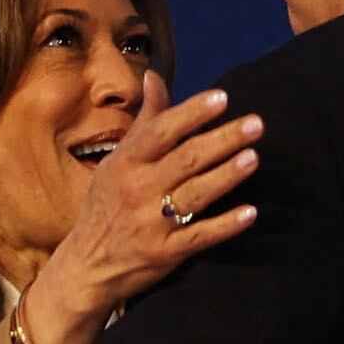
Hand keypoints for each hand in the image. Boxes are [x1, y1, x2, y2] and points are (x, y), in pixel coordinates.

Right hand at [21, 71, 263, 343]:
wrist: (87, 265)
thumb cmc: (106, 206)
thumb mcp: (116, 162)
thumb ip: (144, 123)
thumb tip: (155, 78)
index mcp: (124, 163)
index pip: (160, 132)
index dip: (191, 114)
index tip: (222, 98)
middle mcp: (136, 190)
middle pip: (184, 160)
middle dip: (222, 140)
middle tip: (256, 123)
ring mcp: (151, 223)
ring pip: (194, 195)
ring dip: (226, 176)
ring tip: (254, 158)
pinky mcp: (165, 253)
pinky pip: (200, 236)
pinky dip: (225, 225)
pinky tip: (250, 212)